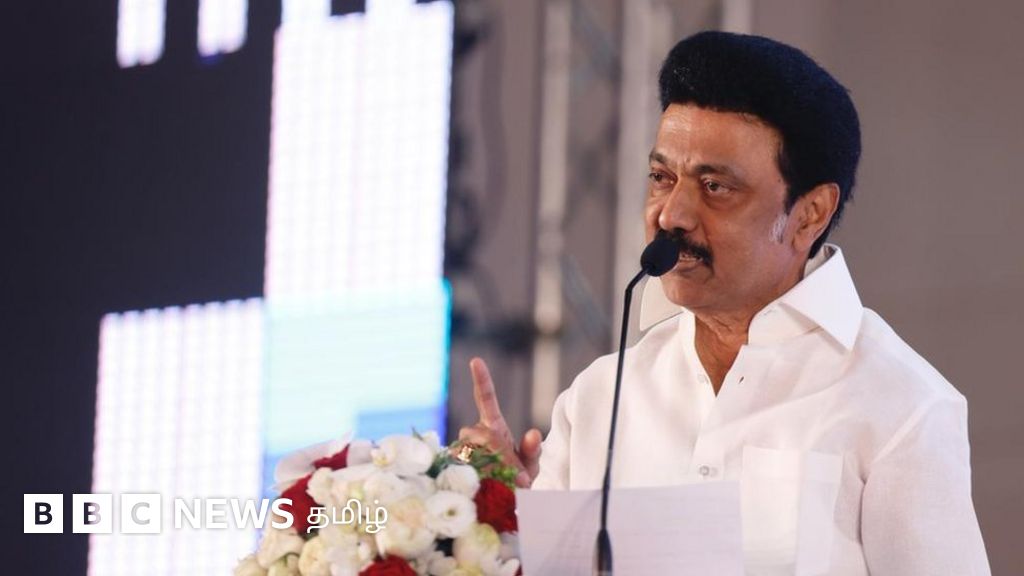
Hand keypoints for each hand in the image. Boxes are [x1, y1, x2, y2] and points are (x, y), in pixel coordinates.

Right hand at [458, 357, 542, 487]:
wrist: (504, 501)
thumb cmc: (517, 478)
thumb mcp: (531, 465)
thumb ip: (533, 450)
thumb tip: (534, 433)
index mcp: (494, 427)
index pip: (486, 398)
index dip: (482, 380)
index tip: (476, 361)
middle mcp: (476, 434)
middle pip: (477, 432)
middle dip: (495, 450)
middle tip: (518, 475)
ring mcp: (463, 451)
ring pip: (470, 452)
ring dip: (491, 469)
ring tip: (507, 484)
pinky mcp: (455, 468)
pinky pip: (463, 469)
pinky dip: (481, 480)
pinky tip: (488, 487)